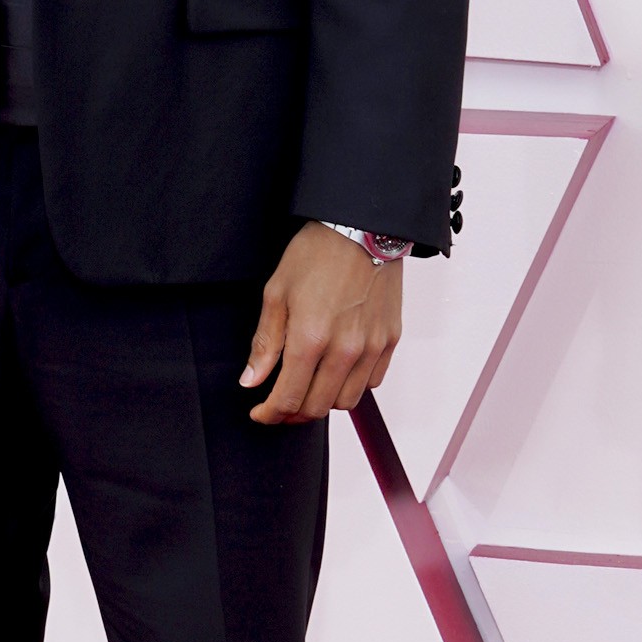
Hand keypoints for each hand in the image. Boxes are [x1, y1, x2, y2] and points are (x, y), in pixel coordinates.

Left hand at [241, 221, 402, 425]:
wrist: (362, 227)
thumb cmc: (316, 254)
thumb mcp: (276, 293)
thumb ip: (265, 343)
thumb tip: (251, 381)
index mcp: (310, 339)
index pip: (288, 399)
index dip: (270, 414)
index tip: (260, 413)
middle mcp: (344, 350)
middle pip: (317, 408)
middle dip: (293, 413)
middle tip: (280, 403)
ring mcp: (372, 348)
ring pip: (347, 401)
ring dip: (324, 401)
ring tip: (309, 387)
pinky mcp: (390, 340)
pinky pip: (372, 382)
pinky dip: (352, 385)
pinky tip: (337, 370)